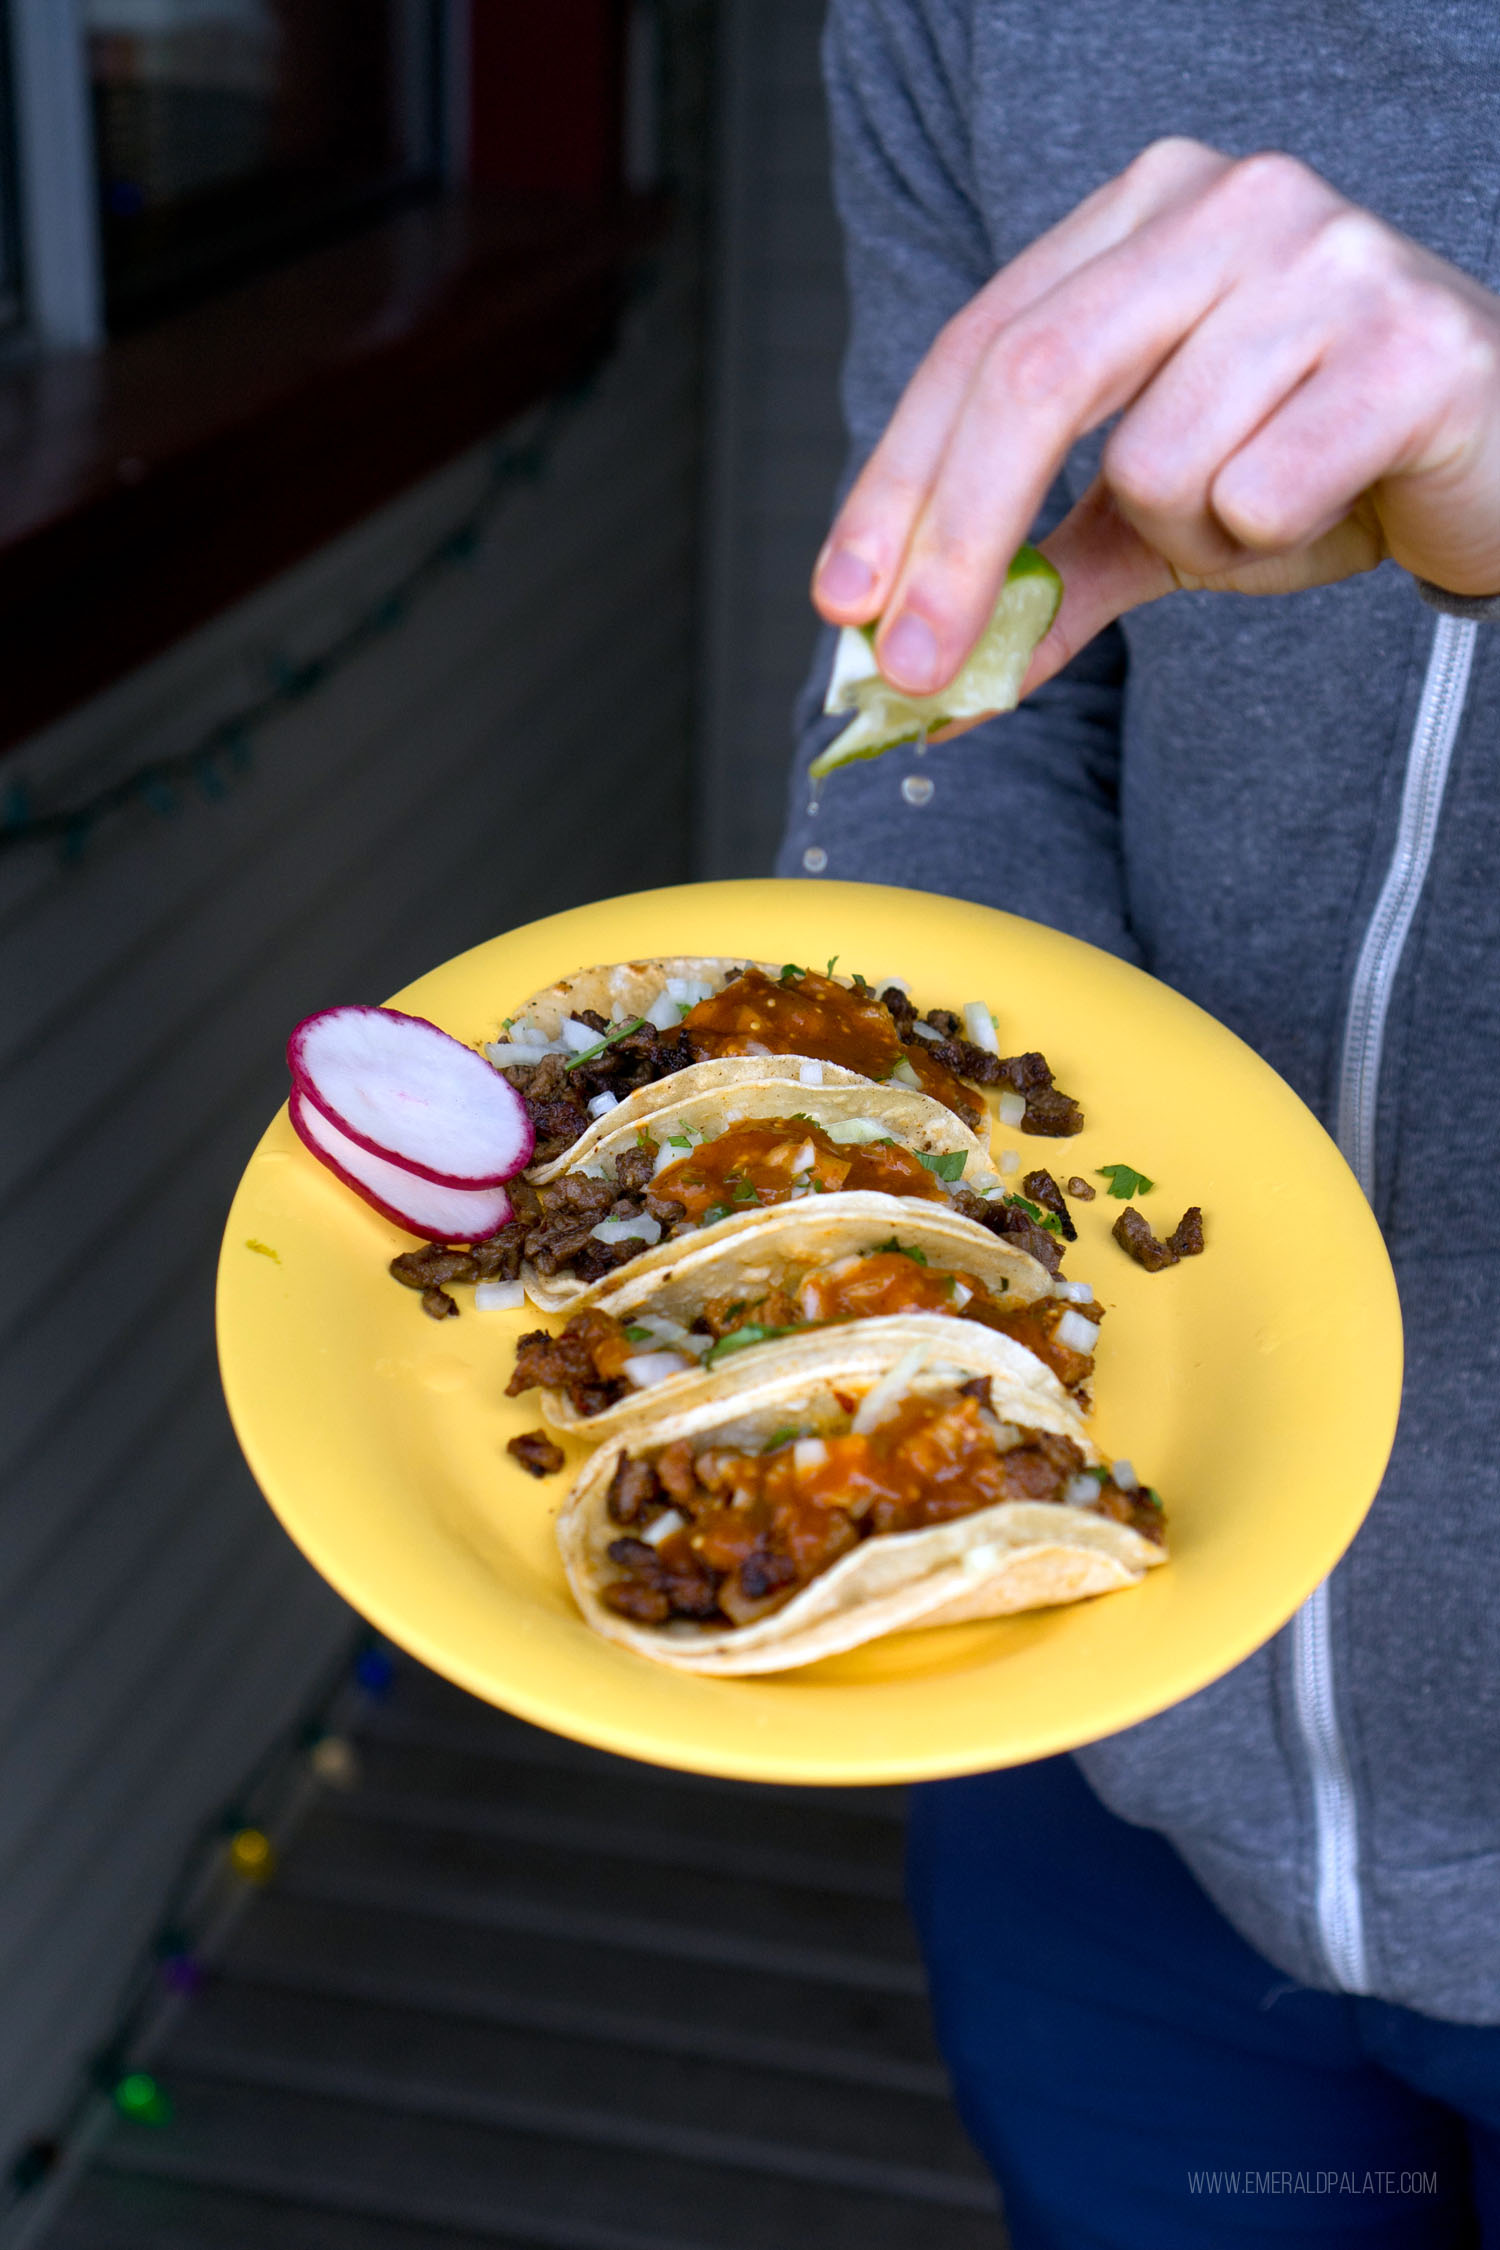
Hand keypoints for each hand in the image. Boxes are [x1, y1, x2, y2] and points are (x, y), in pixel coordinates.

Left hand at [812, 139, 1499, 702]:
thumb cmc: (1316, 457)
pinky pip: (1259, 492)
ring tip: (1269, 508)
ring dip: (1191, 538)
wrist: (1498, 457)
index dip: (895, 485)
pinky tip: (1335, 502)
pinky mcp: (1411, 341)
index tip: (842, 605)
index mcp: (1144, 213)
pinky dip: (1273, 540)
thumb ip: (1039, 576)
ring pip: (1156, 461)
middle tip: (912, 670)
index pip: (978, 345)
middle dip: (955, 543)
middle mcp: (1229, 203)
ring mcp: (1327, 258)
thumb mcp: (1152, 516)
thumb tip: (920, 686)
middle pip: (1033, 376)